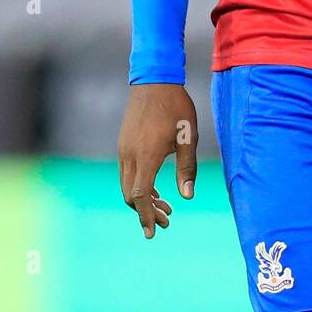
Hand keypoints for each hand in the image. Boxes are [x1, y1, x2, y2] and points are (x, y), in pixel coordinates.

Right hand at [118, 83, 197, 238]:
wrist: (154, 79)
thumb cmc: (175, 107)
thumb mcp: (187, 137)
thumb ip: (187, 167)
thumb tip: (188, 197)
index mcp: (146, 155)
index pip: (140, 195)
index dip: (146, 215)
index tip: (153, 231)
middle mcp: (129, 155)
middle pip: (130, 195)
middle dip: (146, 212)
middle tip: (167, 220)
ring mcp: (124, 149)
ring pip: (127, 184)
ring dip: (143, 199)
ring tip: (166, 206)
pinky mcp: (123, 143)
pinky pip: (127, 172)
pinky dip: (138, 185)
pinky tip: (154, 187)